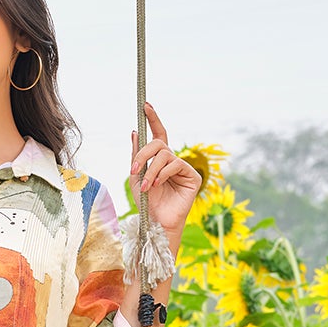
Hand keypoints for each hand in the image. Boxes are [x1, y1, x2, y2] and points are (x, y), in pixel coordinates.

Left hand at [129, 102, 201, 244]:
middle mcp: (172, 161)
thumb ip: (136, 155)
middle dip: (144, 154)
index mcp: (159, 159)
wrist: (156, 221)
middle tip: (134, 169)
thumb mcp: (136, 176)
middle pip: (159, 144)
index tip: (145, 105)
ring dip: (151, 170)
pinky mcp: (193, 176)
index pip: (158, 134)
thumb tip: (135, 131)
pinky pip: (176, 165)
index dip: (153, 119)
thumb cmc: (147, 201)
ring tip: (146, 185)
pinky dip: (163, 174)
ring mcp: (183, 168)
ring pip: (165, 155)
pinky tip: (157, 185)